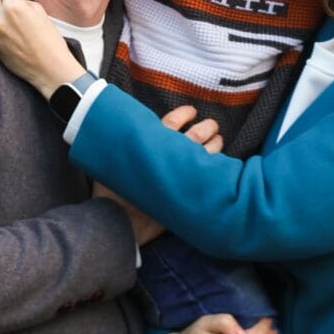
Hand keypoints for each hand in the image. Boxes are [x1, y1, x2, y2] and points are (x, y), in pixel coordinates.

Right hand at [101, 109, 221, 241]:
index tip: (191, 111)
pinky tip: (219, 166)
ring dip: (216, 144)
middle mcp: (168, 159)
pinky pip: (208, 178)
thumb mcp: (116, 165)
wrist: (120, 223)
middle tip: (212, 125)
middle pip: (196, 135)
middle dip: (207, 127)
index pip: (172, 122)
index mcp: (150, 148)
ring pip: (207, 154)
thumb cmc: (114, 193)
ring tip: (218, 140)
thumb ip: (127, 148)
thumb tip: (135, 132)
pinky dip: (217, 169)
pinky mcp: (186, 194)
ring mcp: (180, 177)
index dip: (184, 114)